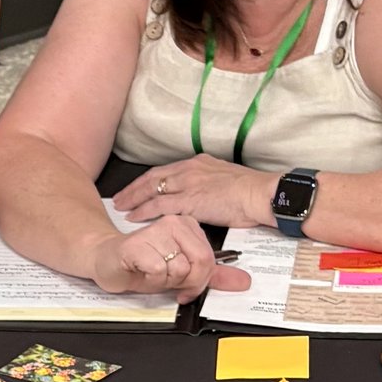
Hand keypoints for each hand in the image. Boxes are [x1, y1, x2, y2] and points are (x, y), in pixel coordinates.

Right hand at [90, 214, 250, 300]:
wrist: (107, 260)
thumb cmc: (143, 263)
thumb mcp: (185, 272)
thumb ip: (214, 275)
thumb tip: (242, 281)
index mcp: (187, 225)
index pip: (209, 259)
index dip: (199, 280)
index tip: (185, 285)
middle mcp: (173, 223)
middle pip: (200, 264)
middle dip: (186, 283)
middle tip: (168, 281)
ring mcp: (156, 230)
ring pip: (179, 270)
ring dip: (165, 282)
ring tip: (151, 272)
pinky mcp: (138, 244)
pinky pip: (159, 272)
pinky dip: (150, 280)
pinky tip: (141, 270)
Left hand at [112, 157, 269, 231]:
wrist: (261, 194)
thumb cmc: (251, 191)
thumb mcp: (226, 179)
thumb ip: (209, 184)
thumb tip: (203, 194)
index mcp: (199, 163)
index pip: (166, 170)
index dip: (148, 180)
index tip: (137, 187)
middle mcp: (190, 170)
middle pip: (153, 177)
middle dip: (134, 188)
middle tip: (120, 198)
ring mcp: (188, 184)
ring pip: (152, 189)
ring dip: (134, 199)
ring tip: (121, 208)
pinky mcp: (190, 200)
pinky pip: (160, 205)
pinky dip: (144, 211)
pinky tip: (134, 217)